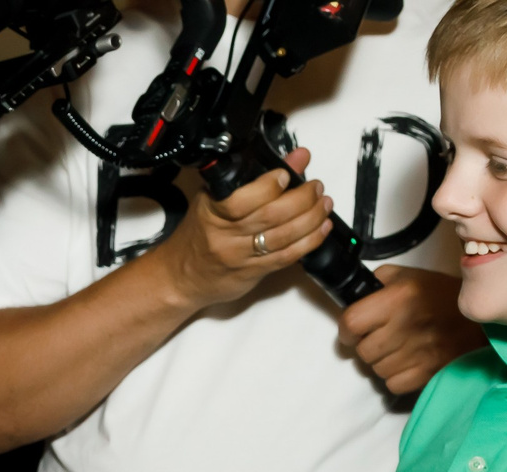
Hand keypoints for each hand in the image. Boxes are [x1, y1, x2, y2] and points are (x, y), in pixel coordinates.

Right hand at [157, 148, 333, 311]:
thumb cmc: (200, 235)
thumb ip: (254, 180)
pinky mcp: (253, 273)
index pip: (241, 200)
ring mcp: (240, 257)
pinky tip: (322, 228)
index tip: (286, 174)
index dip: (269, 186)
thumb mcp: (215, 201)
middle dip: (302, 199)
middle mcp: (225, 236)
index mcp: (212, 212)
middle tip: (316, 187)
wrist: (182, 278)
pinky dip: (309, 241)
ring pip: (283, 237)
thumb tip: (293, 159)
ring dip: (311, 218)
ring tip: (324, 204)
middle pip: (270, 216)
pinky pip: (287, 257)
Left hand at [337, 265, 484, 395]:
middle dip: (367, 346)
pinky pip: (393, 385)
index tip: (353, 331)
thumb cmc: (443, 296)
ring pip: (376, 370)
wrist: (484, 318)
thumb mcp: (410, 276)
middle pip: (363, 351)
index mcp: (399, 297)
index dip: (347, 330)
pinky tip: (410, 362)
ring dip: (383, 362)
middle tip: (383, 337)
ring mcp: (418, 352)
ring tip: (401, 347)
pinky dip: (397, 377)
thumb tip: (353, 299)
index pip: (351, 323)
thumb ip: (378, 282)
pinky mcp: (428, 373)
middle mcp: (406, 325)